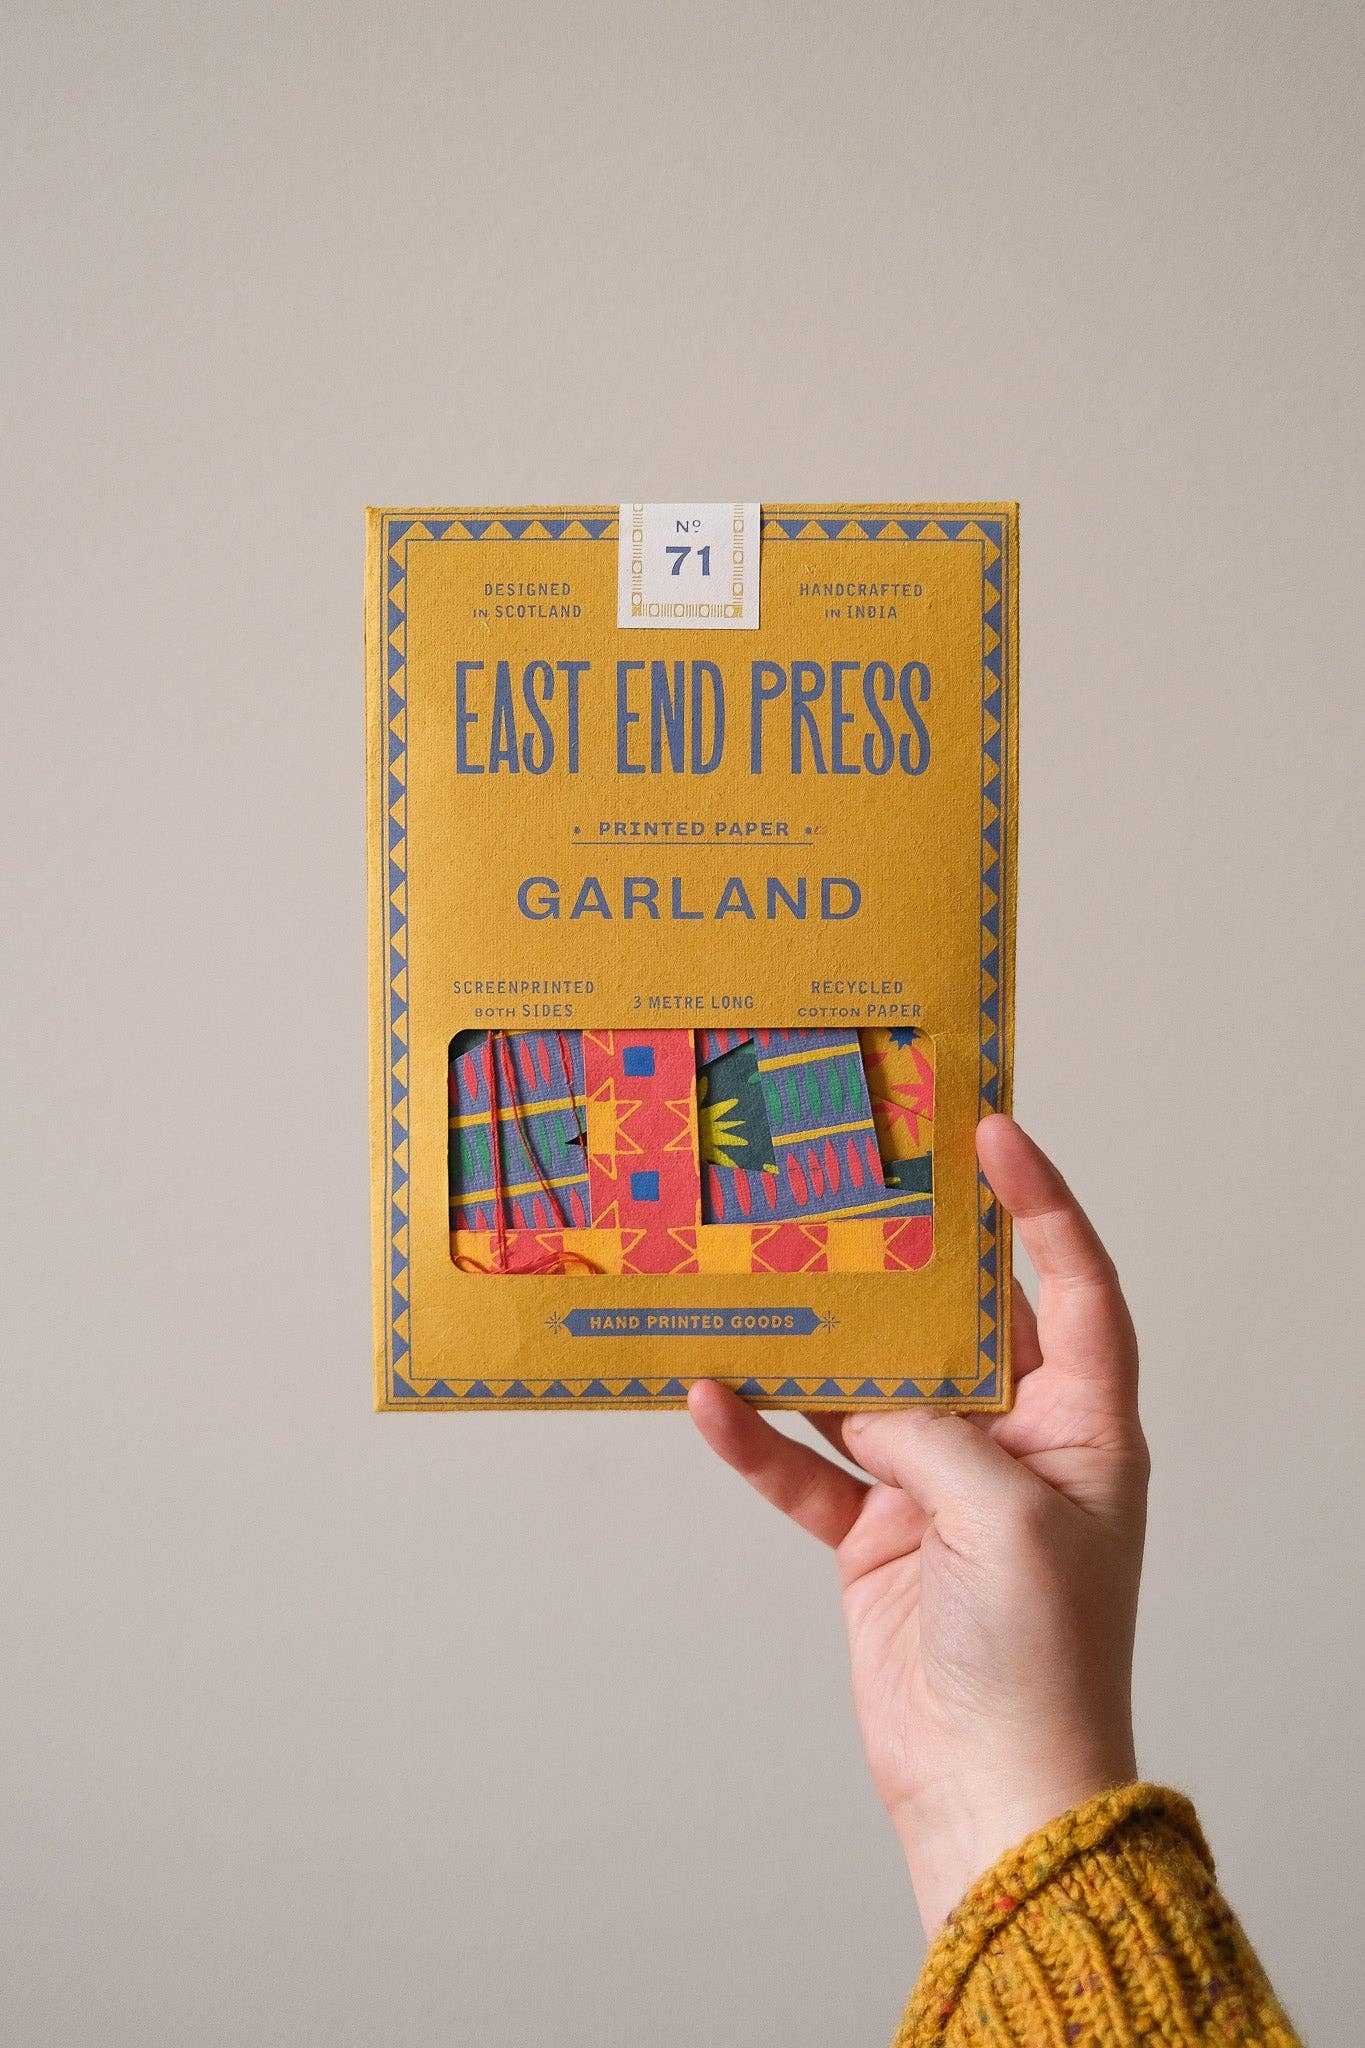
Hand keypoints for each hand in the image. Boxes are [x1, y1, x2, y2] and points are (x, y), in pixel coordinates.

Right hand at [688, 1114, 1148, 1934]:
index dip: (1041, 1207)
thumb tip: (864, 1390)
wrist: (992, 1792)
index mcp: (1084, 1427)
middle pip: (953, 1326)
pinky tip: (712, 1397)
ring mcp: (937, 1486)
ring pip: (864, 1388)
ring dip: (810, 1345)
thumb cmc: (1041, 1659)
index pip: (1075, 1288)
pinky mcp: (873, 1534)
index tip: (993, 1131)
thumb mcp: (1006, 1519)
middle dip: (901, 1264)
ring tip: (754, 1275)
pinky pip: (808, 1467)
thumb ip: (932, 1431)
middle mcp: (1013, 1443)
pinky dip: (759, 1438)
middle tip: (843, 1185)